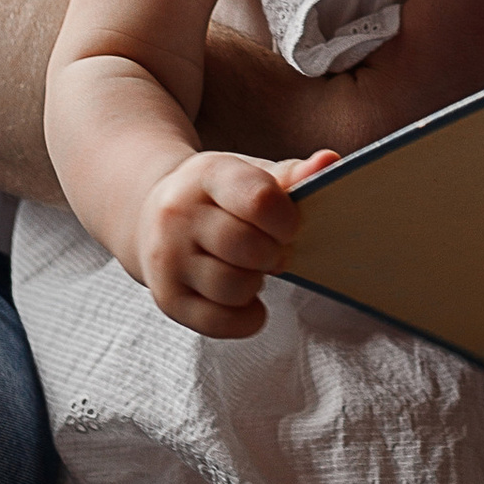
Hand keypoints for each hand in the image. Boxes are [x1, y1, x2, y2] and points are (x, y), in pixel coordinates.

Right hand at [131, 144, 339, 337]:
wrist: (152, 213)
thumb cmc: (217, 196)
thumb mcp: (250, 175)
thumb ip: (293, 174)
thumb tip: (330, 161)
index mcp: (208, 175)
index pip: (259, 200)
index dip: (287, 221)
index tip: (288, 226)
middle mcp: (179, 215)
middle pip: (247, 248)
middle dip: (273, 254)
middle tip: (272, 251)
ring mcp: (167, 258)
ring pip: (232, 287)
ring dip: (255, 284)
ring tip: (252, 269)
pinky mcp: (166, 297)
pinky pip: (218, 323)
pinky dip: (245, 318)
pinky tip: (246, 300)